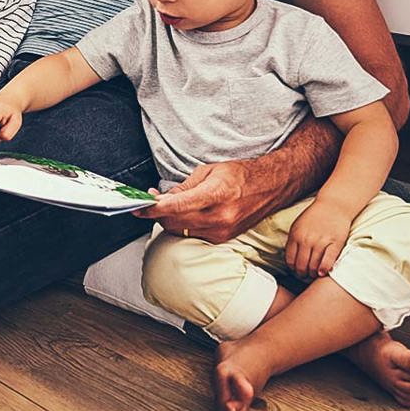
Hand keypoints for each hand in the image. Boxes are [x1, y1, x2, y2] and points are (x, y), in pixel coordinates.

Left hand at [132, 161, 250, 242]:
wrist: (270, 187)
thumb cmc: (240, 175)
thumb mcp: (209, 171)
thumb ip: (183, 188)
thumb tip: (161, 199)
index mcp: (216, 194)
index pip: (176, 206)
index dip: (153, 208)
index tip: (139, 207)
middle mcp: (219, 217)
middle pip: (175, 222)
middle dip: (157, 214)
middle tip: (149, 202)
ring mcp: (222, 231)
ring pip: (181, 231)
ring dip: (168, 220)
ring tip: (165, 206)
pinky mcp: (223, 238)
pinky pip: (193, 235)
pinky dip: (182, 226)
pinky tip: (181, 215)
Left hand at [286, 200, 352, 279]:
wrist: (334, 205)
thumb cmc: (315, 216)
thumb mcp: (298, 225)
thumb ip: (293, 241)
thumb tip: (290, 260)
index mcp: (296, 235)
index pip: (290, 260)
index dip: (292, 269)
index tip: (296, 271)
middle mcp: (307, 240)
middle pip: (301, 266)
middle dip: (302, 274)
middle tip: (306, 276)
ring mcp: (321, 242)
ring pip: (314, 267)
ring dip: (313, 274)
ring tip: (314, 274)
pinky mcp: (335, 243)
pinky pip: (328, 262)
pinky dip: (324, 270)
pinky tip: (323, 272)